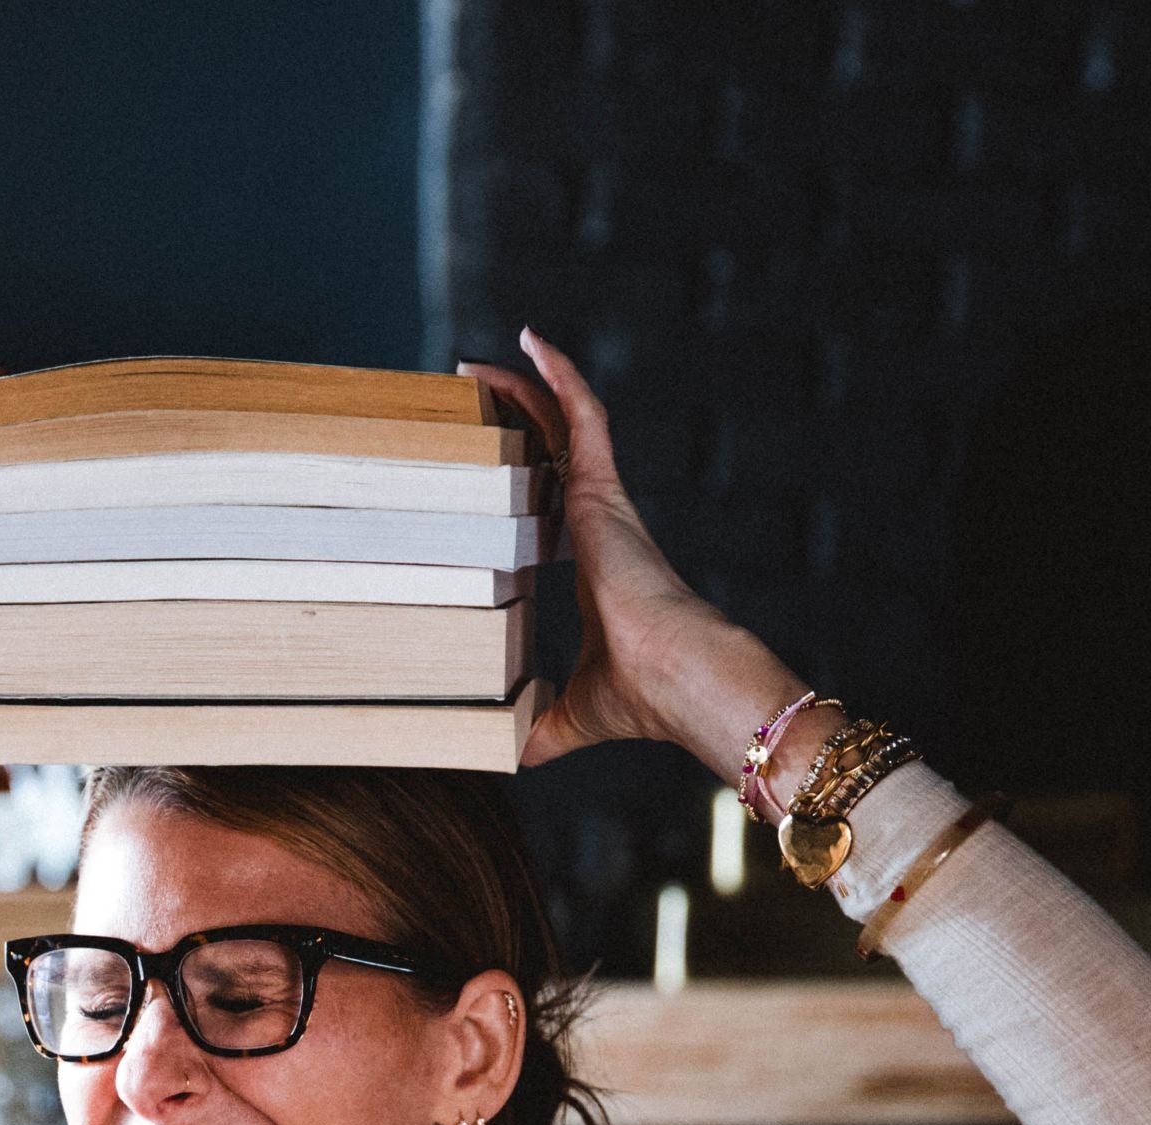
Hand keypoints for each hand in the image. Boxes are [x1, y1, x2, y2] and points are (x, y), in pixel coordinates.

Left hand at [458, 330, 805, 771]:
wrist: (683, 683)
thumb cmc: (645, 698)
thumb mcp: (570, 714)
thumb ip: (540, 727)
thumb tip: (509, 754)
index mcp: (592, 566)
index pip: (549, 506)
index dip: (518, 480)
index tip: (486, 465)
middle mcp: (598, 528)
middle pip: (548, 456)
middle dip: (510, 423)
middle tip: (467, 398)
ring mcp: (604, 506)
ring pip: (562, 427)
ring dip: (522, 391)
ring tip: (475, 367)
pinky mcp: (607, 493)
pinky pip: (584, 417)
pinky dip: (559, 378)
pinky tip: (529, 343)